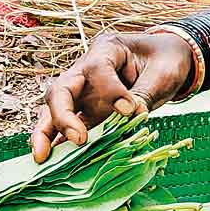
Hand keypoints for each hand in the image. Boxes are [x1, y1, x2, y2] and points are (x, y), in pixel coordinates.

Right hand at [30, 31, 194, 162]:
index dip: (110, 90)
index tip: (128, 109)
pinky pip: (67, 127)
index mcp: (106, 50)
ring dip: (46, 133)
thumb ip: (144, 93)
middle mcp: (85, 71)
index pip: (97, 68)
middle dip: (62, 115)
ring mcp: (82, 93)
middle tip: (77, 139)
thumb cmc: (166, 60)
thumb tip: (132, 116)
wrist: (167, 60)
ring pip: (54, 110)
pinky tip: (53, 160)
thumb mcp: (162, 73)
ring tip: (42, 157)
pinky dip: (59, 143)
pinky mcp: (86, 111)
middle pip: (61, 91)